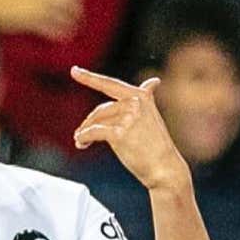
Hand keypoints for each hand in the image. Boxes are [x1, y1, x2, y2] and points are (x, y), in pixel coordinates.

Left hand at [71, 66, 189, 190]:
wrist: (165, 168)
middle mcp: (135, 103)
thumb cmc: (157, 145)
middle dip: (89, 122)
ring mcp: (127, 117)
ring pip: (95, 122)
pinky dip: (83, 138)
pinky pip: (93, 133)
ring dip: (84, 132)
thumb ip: (146, 98)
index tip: (74, 70)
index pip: (110, 84)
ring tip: (80, 141)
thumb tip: (153, 81)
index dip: (89, 78)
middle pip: (100, 110)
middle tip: (81, 134)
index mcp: (141, 97)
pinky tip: (81, 143)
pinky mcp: (119, 133)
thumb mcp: (152, 116)